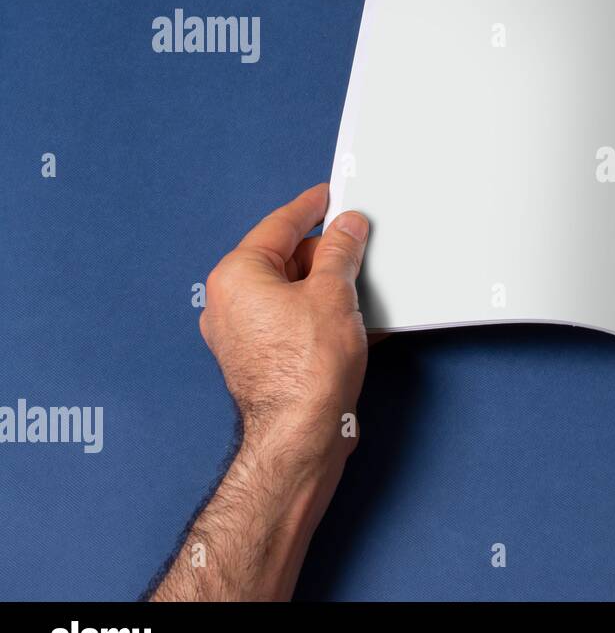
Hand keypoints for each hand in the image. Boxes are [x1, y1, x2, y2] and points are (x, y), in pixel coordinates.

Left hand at [151, 184, 371, 599]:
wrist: (301, 438)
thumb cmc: (308, 370)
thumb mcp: (334, 293)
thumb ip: (341, 251)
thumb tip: (347, 227)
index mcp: (237, 276)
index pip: (280, 225)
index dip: (313, 206)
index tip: (332, 194)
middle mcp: (230, 304)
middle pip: (286, 259)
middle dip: (327, 255)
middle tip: (362, 246)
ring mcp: (243, 336)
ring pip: (293, 293)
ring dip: (330, 288)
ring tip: (366, 287)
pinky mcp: (262, 361)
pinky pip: (295, 322)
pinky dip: (323, 316)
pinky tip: (358, 321)